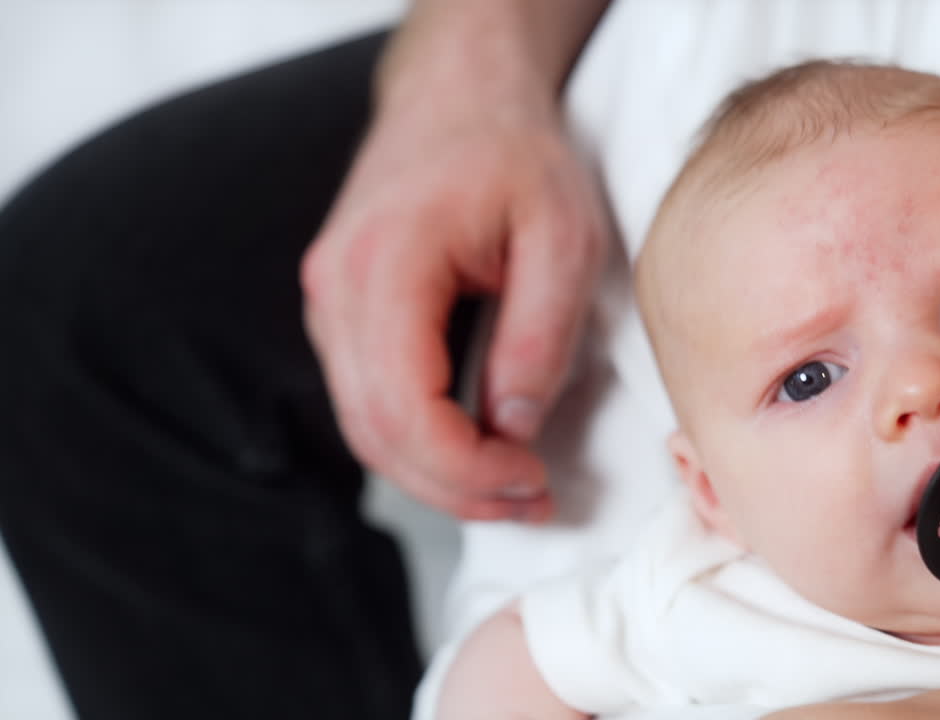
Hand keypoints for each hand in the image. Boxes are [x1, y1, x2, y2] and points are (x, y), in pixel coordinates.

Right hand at [301, 15, 607, 520]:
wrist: (459, 97)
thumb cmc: (516, 156)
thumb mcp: (563, 237)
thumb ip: (541, 334)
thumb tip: (514, 426)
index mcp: (386, 265)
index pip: (403, 409)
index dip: (467, 468)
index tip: (532, 480)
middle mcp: (336, 289)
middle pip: (375, 433)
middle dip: (457, 487)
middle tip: (532, 501)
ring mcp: (329, 302)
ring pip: (364, 428)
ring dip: (437, 476)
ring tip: (514, 488)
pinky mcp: (343, 313)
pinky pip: (367, 401)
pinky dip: (419, 443)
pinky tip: (476, 452)